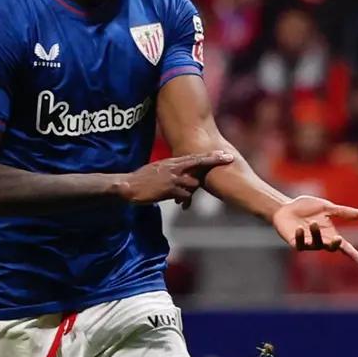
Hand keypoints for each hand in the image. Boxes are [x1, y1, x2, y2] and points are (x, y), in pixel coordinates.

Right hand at [116, 151, 234, 203]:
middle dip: (214, 162)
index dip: (210, 156)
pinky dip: (184, 199)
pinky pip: (185, 195)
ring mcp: (172, 178)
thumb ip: (170, 170)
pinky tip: (179, 202)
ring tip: (183, 193)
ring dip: (193, 189)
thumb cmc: (141, 179)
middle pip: (199, 164)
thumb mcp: (156, 170)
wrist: (128, 185)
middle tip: (228, 158)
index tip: (223, 154)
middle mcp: (174, 168)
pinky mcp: (169, 190)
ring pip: (194, 183)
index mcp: (171, 163)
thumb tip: (179, 173)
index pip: (194, 157)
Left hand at [271, 195, 357, 263]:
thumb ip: (342, 212)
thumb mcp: (326, 208)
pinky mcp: (294, 242)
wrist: (285, 207)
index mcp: (330, 234)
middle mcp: (320, 240)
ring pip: (316, 245)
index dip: (353, 254)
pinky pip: (299, 244)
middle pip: (331, 248)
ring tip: (313, 223)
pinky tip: (300, 228)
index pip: (344, 246)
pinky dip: (300, 237)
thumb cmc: (306, 208)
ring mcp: (307, 242)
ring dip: (316, 235)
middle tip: (338, 238)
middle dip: (335, 245)